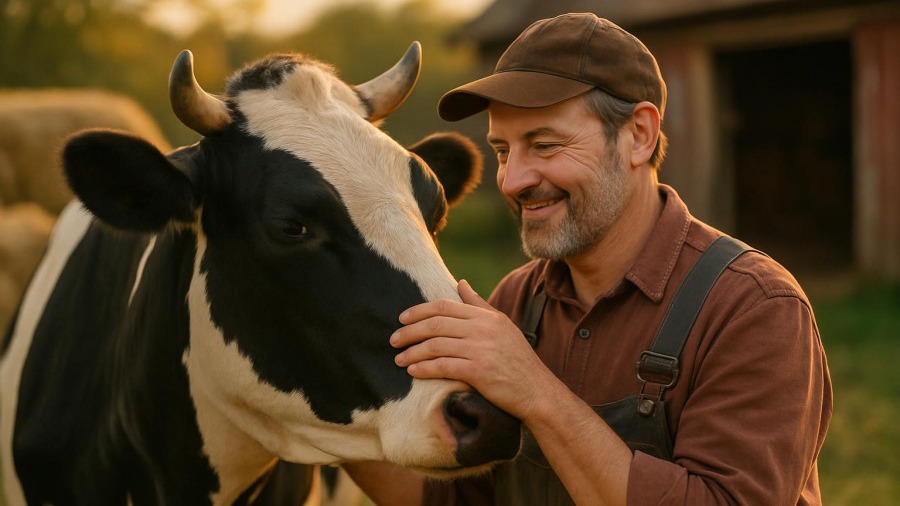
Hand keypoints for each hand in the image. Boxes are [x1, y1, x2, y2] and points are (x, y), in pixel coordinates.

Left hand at [391, 280, 556, 420]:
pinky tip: (413, 371)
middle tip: (394, 340)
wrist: (537, 392)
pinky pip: (443, 366)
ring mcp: (481, 349)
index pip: (444, 306)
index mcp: (487, 316)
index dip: (419, 311)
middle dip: (410, 331)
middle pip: (435, 324)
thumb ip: (479, 305)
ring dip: (412, 352)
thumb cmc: (517, 360)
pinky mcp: (479, 371)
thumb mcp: (502, 326)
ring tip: (399, 359)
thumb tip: (460, 283)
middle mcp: (483, 329)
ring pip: (436, 346)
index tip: (402, 318)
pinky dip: (424, 368)